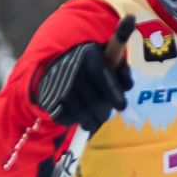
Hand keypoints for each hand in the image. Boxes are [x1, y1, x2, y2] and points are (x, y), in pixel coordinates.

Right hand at [31, 18, 137, 134]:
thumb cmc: (91, 63)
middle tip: (104, 115)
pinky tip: (78, 116)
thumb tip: (127, 86)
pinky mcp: (48, 98)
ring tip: (94, 120)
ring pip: (81, 114)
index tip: (122, 106)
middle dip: (103, 112)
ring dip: (91, 122)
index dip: (114, 94)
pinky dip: (74, 121)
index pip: (101, 76)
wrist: (58, 64)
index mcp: (89, 55)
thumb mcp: (108, 58)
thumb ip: (121, 71)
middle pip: (93, 101)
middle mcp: (71, 68)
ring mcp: (58, 85)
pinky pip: (66, 119)